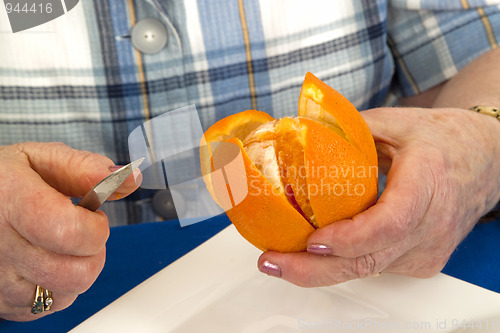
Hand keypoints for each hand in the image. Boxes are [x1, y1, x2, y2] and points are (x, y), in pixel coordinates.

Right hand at [0, 142, 139, 320]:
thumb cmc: (2, 181)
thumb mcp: (39, 160)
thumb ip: (85, 169)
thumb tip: (130, 179)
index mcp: (10, 202)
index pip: (68, 232)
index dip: (95, 228)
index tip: (94, 216)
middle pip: (74, 273)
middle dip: (94, 251)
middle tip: (81, 231)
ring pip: (65, 295)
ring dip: (78, 270)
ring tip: (61, 245)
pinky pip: (47, 307)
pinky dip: (58, 287)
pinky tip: (46, 262)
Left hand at [258, 107, 499, 286]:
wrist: (484, 161)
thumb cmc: (443, 140)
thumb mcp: (397, 122)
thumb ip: (349, 128)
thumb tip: (299, 133)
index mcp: (428, 182)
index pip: (390, 223)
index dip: (349, 238)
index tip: (312, 240)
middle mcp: (431, 225)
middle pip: (370, 260)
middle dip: (314, 269)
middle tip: (273, 262)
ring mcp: (428, 250)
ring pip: (367, 269)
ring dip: (320, 269)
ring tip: (280, 260)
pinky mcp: (421, 262)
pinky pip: (374, 266)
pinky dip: (341, 263)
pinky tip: (314, 254)